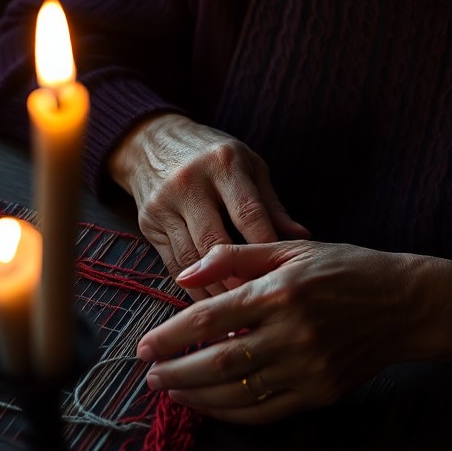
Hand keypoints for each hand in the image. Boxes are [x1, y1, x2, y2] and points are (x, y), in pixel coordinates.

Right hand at [107, 113, 308, 297]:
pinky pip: (174, 264)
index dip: (266, 247)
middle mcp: (190, 182)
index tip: (283, 275)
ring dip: (216, 289)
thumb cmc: (214, 155)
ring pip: (192, 259)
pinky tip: (213, 300)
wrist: (154, 142)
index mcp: (223, 163)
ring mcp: (164, 203)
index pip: (249, 213)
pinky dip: (194, 287)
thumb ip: (272, 205)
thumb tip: (303, 237)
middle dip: (239, 276)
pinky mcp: (148, 223)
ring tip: (239, 308)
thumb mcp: (248, 166)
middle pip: (216, 241)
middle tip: (261, 301)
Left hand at [136, 240, 451, 423]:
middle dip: (174, 371)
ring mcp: (307, 367)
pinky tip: (210, 406)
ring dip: (196, 396)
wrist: (405, 303)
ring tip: (172, 390)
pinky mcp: (320, 392)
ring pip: (237, 392)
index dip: (170, 335)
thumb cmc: (347, 267)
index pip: (210, 317)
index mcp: (281, 291)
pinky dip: (231, 414)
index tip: (143, 345)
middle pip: (216, 361)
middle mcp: (292, 332)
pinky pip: (265, 411)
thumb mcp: (294, 248)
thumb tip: (186, 272)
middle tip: (149, 375)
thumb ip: (239, 255)